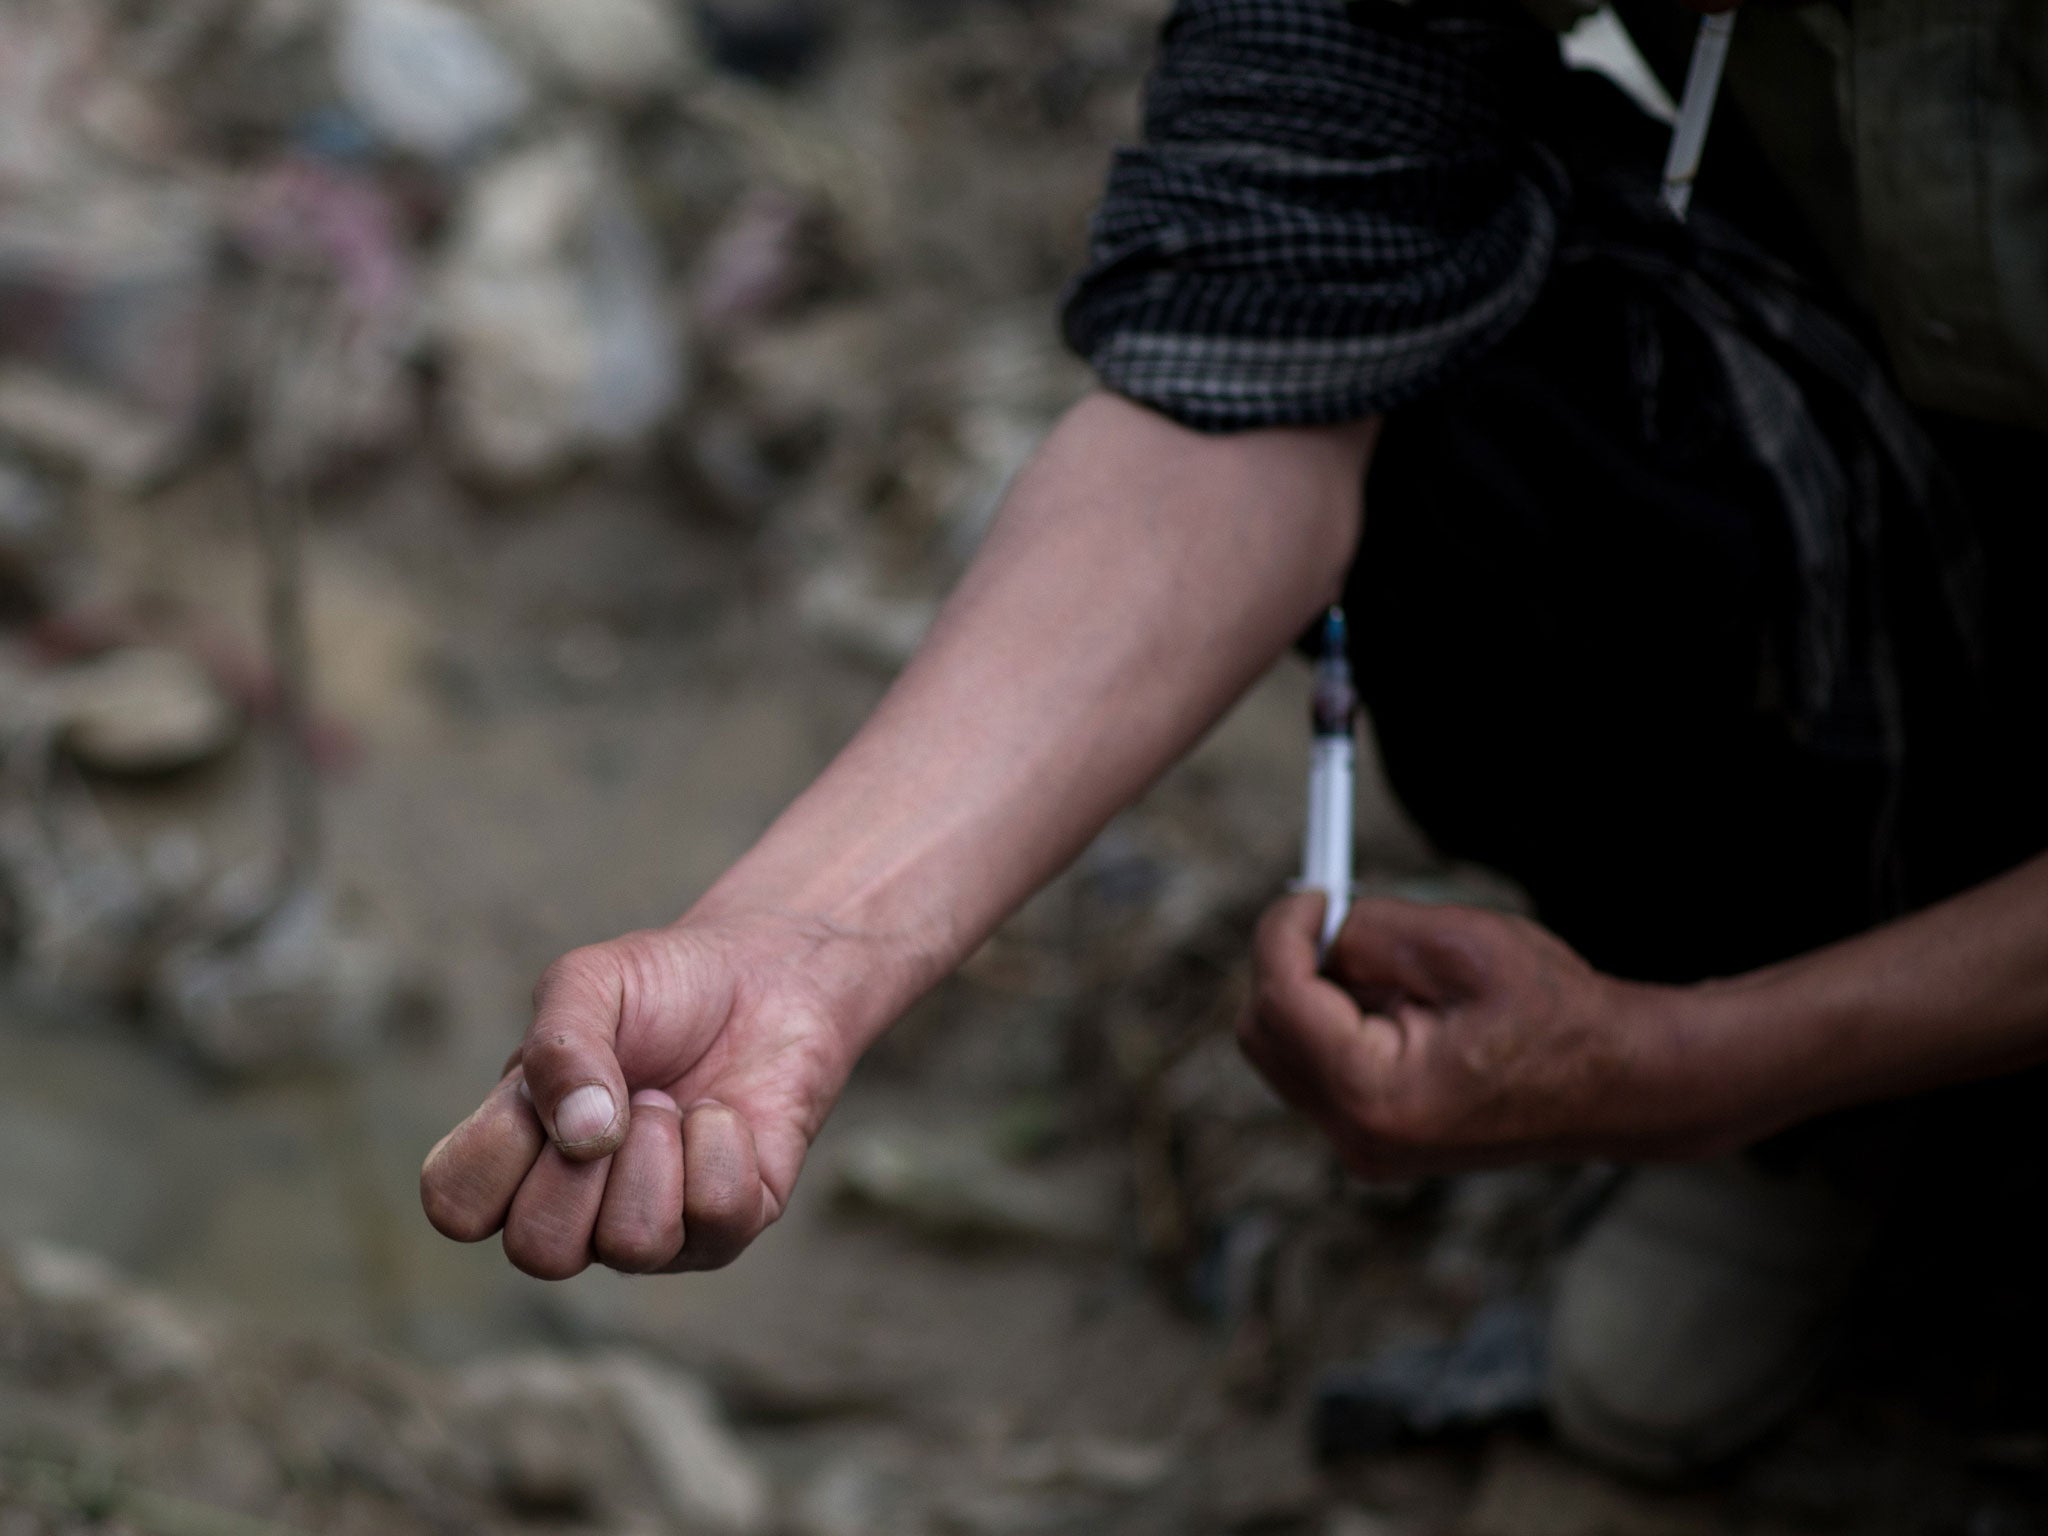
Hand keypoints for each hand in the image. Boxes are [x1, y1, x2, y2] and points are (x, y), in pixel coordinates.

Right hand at [420, 921, 858, 1277]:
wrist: (766, 977)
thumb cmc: (661, 988)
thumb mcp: (587, 984)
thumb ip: (558, 1048)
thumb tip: (582, 1137)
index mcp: (517, 1158)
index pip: (457, 1208)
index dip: (496, 1146)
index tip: (535, 1085)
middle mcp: (575, 1210)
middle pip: (540, 1251)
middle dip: (584, 1159)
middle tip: (622, 1093)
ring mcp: (651, 1232)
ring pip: (632, 1244)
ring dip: (657, 1146)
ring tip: (670, 1102)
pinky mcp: (727, 1229)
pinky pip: (716, 1213)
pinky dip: (721, 1142)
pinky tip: (719, 1114)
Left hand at [1238, 893, 1727, 1178]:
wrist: (1617, 1085)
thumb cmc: (1559, 1019)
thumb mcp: (1463, 946)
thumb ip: (1370, 931)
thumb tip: (1314, 925)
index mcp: (1377, 1097)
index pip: (1278, 1001)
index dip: (1284, 933)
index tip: (1315, 895)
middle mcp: (1359, 1137)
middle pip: (1265, 1032)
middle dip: (1294, 966)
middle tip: (1345, 921)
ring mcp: (1364, 1148)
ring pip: (1285, 1050)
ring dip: (1318, 995)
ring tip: (1398, 976)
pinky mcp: (1374, 1141)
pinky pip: (1317, 1069)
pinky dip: (1337, 1024)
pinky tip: (1401, 1009)